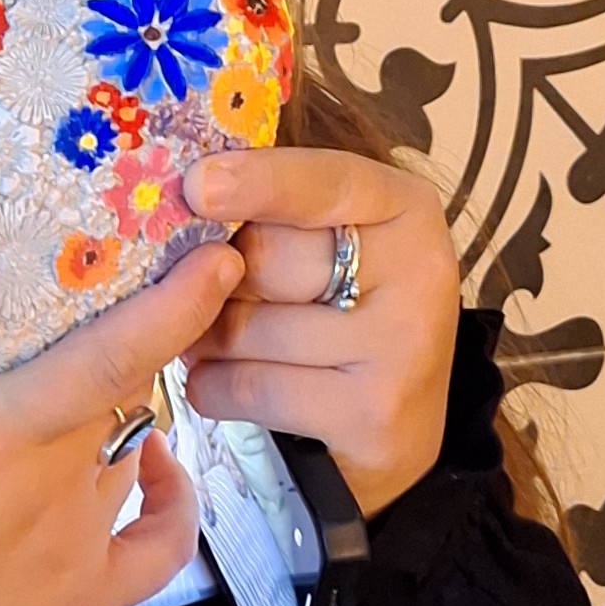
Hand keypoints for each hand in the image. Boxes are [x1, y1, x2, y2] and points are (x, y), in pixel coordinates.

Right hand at [0, 215, 241, 605]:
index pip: (106, 360)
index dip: (173, 307)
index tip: (220, 256)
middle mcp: (50, 496)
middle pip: (128, 396)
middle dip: (133, 344)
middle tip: (117, 299)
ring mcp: (77, 557)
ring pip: (135, 455)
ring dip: (123, 416)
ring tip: (92, 382)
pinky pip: (161, 547)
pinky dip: (169, 500)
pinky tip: (155, 464)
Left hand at [177, 149, 458, 518]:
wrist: (399, 423)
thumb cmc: (344, 312)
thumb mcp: (330, 239)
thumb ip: (273, 210)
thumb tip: (186, 193)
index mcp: (406, 209)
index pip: (325, 183)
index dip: (258, 182)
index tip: (197, 185)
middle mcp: (418, 271)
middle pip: (268, 257)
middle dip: (218, 279)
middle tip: (221, 294)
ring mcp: (402, 348)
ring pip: (247, 328)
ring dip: (208, 338)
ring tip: (225, 341)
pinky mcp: (370, 413)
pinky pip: (246, 386)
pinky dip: (213, 386)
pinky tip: (227, 382)